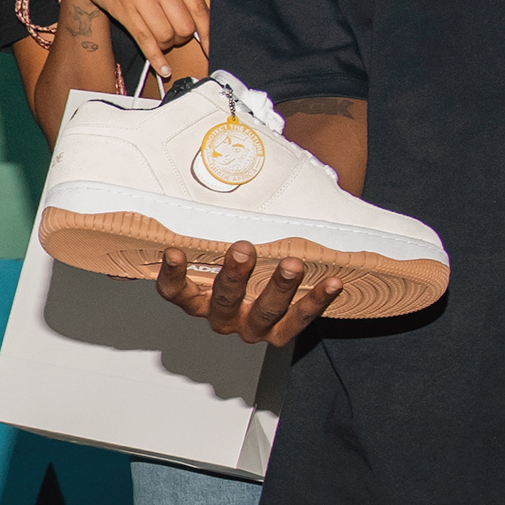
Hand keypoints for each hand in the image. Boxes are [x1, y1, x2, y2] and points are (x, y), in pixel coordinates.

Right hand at [64, 0, 209, 79]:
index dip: (208, 34)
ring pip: (166, 37)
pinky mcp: (124, 11)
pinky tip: (164, 69)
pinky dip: (157, 60)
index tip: (211, 48)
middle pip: (184, 28)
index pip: (200, 10)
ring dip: (167, 45)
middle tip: (176, 35)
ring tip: (163, 38)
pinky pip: (146, 42)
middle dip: (183, 38)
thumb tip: (203, 26)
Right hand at [155, 241, 345, 346]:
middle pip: (223, 301)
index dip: (172, 274)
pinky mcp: (279, 334)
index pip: (175, 291)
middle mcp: (222, 316)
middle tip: (242, 250)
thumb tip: (202, 171)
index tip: (174, 252)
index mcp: (198, 299)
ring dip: (279, 287)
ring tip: (292, 264)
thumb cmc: (241, 265)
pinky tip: (331, 283)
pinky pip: (299, 320)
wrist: (273, 295)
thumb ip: (214, 227)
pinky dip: (316, 300)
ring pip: (264, 312)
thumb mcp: (220, 248)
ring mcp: (251, 328)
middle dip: (233, 275)